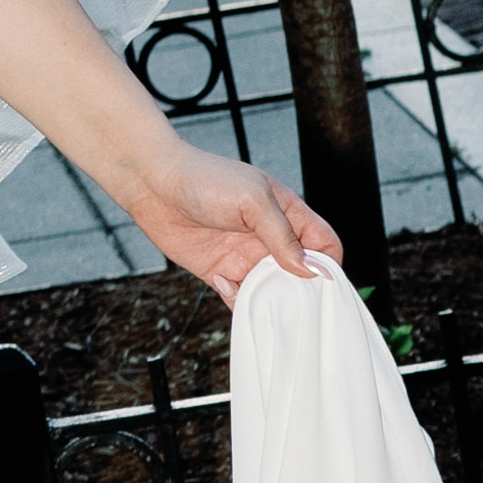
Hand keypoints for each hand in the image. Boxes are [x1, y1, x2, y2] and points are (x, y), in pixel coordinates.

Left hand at [111, 146, 339, 304]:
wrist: (152, 182)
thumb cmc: (204, 178)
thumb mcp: (253, 201)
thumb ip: (283, 236)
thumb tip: (311, 270)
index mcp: (287, 214)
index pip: (324, 244)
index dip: (330, 264)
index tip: (325, 284)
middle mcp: (269, 239)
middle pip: (301, 274)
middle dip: (303, 291)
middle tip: (297, 304)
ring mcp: (244, 256)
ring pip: (272, 290)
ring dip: (273, 302)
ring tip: (264, 303)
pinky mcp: (219, 271)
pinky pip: (240, 297)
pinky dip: (242, 304)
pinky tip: (227, 287)